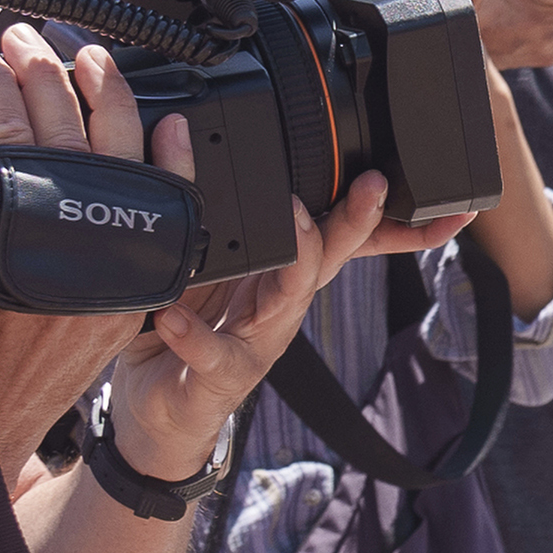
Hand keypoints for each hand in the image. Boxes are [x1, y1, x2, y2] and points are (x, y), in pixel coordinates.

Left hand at [0, 24, 461, 483]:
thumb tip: (184, 139)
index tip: (395, 174)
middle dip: (355, 217)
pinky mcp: (223, 374)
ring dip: (296, 257)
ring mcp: (258, 338)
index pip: (335, 232)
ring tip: (291, 222)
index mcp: (279, 269)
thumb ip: (202, 218)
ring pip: (290, 296)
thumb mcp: (199, 269)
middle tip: (371, 183)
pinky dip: (195, 335)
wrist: (157, 414)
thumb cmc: (181, 331)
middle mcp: (280, 301)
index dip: (379, 211)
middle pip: (328, 251)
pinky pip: (213, 353)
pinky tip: (175, 317)